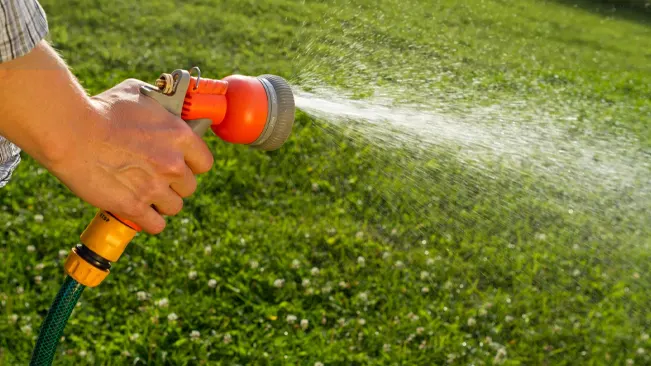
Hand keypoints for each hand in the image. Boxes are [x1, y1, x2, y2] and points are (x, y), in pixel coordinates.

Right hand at [47, 79, 213, 233]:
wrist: (70, 131)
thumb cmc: (101, 109)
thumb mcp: (139, 94)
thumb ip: (161, 105)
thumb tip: (171, 106)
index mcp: (180, 136)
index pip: (205, 162)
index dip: (192, 164)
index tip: (180, 163)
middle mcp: (173, 164)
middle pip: (189, 187)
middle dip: (175, 184)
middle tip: (156, 177)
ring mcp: (155, 187)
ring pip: (174, 207)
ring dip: (162, 203)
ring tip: (146, 194)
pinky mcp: (134, 206)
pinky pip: (156, 225)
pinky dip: (149, 221)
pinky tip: (140, 213)